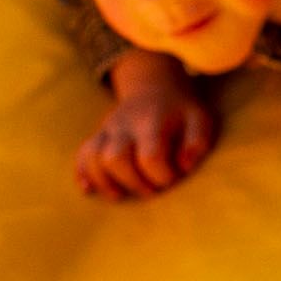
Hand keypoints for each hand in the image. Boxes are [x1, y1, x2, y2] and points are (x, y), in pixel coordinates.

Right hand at [77, 52, 217, 201]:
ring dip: (105, 182)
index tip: (174, 178)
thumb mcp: (199, 119)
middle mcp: (125, 126)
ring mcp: (108, 131)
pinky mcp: (98, 138)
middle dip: (133, 183)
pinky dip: (83, 174)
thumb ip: (197, 142)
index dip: (162, 176)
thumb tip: (184, 167)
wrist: (154, 86)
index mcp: (152, 122)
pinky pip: (81, 156)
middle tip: (151, 190)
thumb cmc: (180, 110)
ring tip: (122, 194)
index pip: (151, 156)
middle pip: (115, 159)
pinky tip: (88, 189)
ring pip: (93, 158)